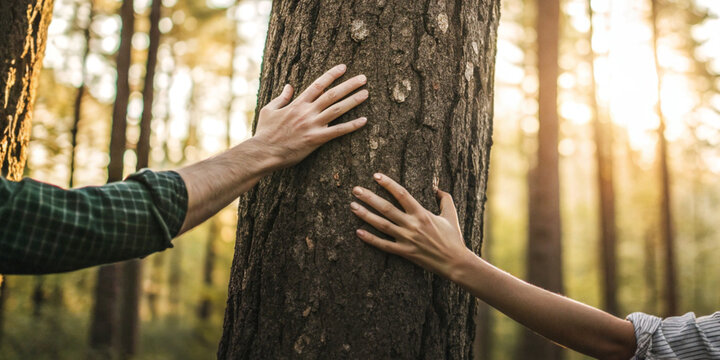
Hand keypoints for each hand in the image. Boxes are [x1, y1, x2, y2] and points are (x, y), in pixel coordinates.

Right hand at [253, 64, 367, 169]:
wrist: (263, 152)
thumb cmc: (264, 132)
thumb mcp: (268, 110)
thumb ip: (281, 98)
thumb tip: (288, 86)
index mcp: (297, 103)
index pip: (318, 85)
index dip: (332, 75)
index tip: (344, 67)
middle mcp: (307, 111)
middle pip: (332, 94)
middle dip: (349, 85)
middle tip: (363, 78)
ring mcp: (312, 125)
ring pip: (337, 109)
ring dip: (353, 100)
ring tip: (366, 93)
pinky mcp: (316, 139)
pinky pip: (338, 131)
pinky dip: (352, 125)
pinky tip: (364, 120)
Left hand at [349, 173, 471, 279]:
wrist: (455, 262)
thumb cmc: (453, 238)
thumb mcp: (451, 214)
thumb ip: (444, 199)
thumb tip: (437, 188)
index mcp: (422, 213)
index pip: (402, 194)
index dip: (388, 184)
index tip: (376, 176)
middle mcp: (412, 225)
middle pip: (386, 208)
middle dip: (369, 197)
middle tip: (355, 190)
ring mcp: (407, 239)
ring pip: (382, 225)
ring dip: (365, 215)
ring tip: (352, 206)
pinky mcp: (404, 252)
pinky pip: (384, 245)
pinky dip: (370, 239)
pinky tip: (358, 232)